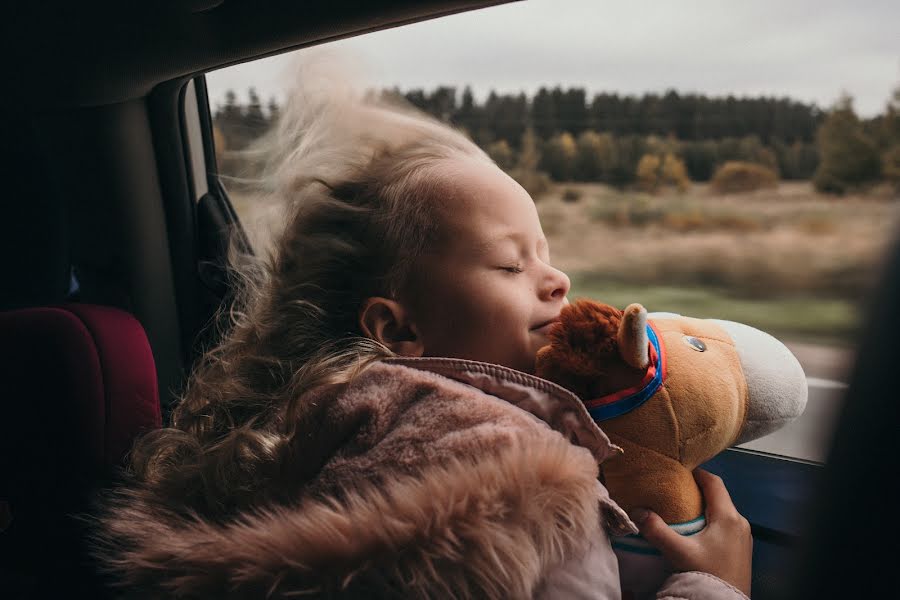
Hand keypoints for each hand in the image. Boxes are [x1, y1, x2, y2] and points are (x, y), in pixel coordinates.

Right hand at [629, 469, 752, 596]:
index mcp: (728, 517)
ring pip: (722, 512)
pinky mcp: (742, 549)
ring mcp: (743, 537)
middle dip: (697, 490)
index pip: (713, 482)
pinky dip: (711, 521)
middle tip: (675, 490)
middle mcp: (740, 523)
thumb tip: (636, 512)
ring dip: (704, 507)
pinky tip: (696, 531)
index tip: (679, 471)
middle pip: (718, 496)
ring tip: (682, 510)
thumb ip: (656, 530)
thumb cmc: (707, 575)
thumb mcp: (679, 552)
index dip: (697, 472)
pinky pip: (726, 525)